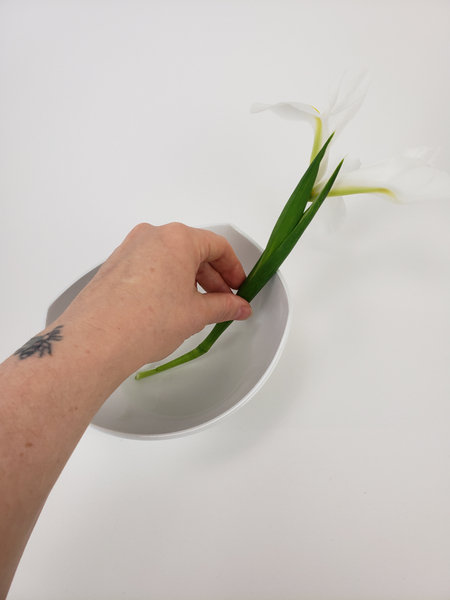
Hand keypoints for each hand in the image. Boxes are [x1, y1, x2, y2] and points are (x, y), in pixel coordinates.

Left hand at [61, 223, 251, 376]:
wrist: (97, 340)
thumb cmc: (141, 321)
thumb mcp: (196, 314)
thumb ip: (223, 306)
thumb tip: (236, 306)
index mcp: (176, 238)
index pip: (217, 246)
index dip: (234, 268)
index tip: (238, 285)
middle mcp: (151, 236)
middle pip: (193, 250)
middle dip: (212, 277)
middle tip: (223, 299)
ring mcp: (130, 250)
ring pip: (170, 259)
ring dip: (189, 280)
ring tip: (197, 308)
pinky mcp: (115, 266)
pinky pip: (150, 267)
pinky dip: (166, 282)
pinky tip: (170, 307)